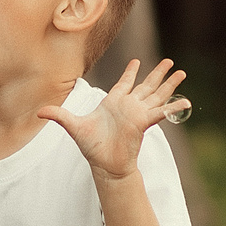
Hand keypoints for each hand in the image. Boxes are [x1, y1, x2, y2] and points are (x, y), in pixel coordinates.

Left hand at [39, 58, 186, 181]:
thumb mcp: (73, 126)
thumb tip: (38, 112)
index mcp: (113, 103)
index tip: (137, 61)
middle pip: (147, 85)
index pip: (124, 83)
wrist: (104, 164)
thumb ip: (59, 115)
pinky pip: (161, 112)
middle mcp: (129, 106)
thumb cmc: (91, 147)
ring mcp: (138, 113)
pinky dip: (174, 107)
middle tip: (170, 61)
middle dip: (158, 73)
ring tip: (182, 72)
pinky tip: (186, 101)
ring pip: (157, 94)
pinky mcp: (144, 122)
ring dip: (169, 84)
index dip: (130, 72)